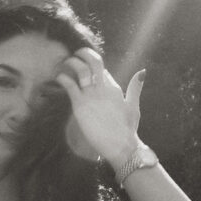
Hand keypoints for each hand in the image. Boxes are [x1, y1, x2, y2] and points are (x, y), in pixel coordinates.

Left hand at [55, 48, 145, 167]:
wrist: (121, 146)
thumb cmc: (127, 130)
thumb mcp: (133, 106)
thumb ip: (135, 88)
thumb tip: (142, 71)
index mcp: (114, 87)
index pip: (102, 68)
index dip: (92, 64)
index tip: (84, 65)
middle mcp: (103, 88)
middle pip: (93, 61)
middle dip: (83, 53)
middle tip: (75, 55)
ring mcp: (92, 95)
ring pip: (80, 69)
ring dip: (70, 63)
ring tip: (63, 65)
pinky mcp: (80, 105)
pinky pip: (69, 85)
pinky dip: (62, 78)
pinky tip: (58, 78)